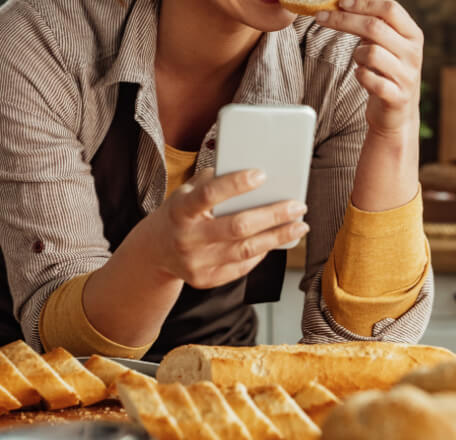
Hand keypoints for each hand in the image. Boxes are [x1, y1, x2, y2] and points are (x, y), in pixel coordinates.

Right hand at [138, 168, 307, 288]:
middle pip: (236, 227)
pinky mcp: (204, 280)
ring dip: (277, 237)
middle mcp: (186, 238)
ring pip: (245, 250)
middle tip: (298, 205)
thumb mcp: (188, 191)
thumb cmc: (181, 212)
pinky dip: (262, 252)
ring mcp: (195, 263)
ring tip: (299, 225)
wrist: (155, 250)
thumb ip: (216, 181)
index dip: (236, 184)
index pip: (209, 194)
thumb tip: (257, 176)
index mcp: (180, 209)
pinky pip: (241, 266)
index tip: (262, 175)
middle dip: (272, 215)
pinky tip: (277, 239)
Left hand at [316, 0, 423, 136]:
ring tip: (359, 60)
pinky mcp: (396, 96)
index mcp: (413, 34)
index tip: (340, 2)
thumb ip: (373, 24)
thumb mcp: (387, 45)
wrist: (398, 113)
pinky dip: (359, 75)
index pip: (390, 9)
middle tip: (321, 17)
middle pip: (375, 27)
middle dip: (344, 20)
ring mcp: (407, 75)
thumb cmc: (387, 71)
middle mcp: (413, 53)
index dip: (363, 3)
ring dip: (356, 54)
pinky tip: (361, 76)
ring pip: (370, 53)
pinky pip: (368, 78)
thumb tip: (343, 1)